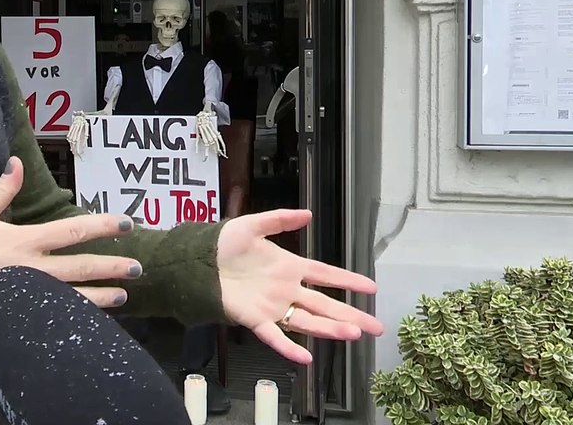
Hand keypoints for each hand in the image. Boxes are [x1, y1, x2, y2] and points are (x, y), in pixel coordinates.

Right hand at [0, 157, 140, 307]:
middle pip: (82, 267)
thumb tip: (16, 163)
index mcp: (24, 240)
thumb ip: (1, 191)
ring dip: (101, 296)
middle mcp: (33, 269)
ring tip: (123, 296)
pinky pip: (55, 318)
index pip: (73, 231)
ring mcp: (28, 296)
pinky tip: (91, 321)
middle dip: (112, 266)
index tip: (126, 223)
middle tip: (138, 267)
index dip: (103, 226)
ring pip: (74, 297)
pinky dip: (75, 318)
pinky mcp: (19, 316)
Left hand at [217, 209, 383, 363]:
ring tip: (354, 335)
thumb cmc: (223, 243)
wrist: (196, 260)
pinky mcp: (254, 318)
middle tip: (376, 327)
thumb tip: (308, 214)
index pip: (326, 275)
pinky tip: (306, 358)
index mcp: (289, 267)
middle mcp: (286, 290)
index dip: (348, 281)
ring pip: (307, 322)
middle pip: (324, 305)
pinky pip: (275, 336)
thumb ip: (279, 220)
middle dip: (351, 316)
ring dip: (330, 329)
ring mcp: (272, 306)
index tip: (372, 288)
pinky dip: (289, 348)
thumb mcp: (252, 225)